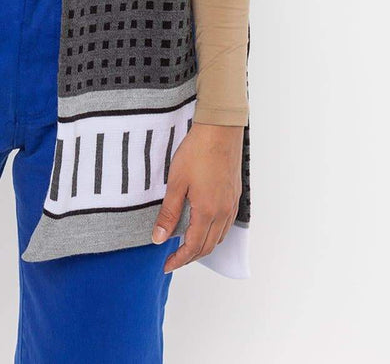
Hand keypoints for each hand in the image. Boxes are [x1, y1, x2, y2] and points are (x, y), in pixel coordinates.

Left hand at [151, 122, 242, 272]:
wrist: (220, 130)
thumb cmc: (197, 152)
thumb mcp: (176, 182)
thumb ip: (169, 213)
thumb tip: (159, 238)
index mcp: (208, 211)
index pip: (193, 247)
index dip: (179, 260)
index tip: (166, 265)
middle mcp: (223, 212)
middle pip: (208, 246)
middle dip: (190, 256)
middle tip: (172, 258)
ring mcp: (231, 204)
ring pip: (219, 236)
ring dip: (203, 245)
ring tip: (185, 244)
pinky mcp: (235, 194)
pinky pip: (226, 224)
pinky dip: (214, 232)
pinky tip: (203, 226)